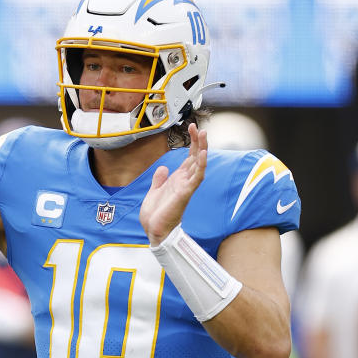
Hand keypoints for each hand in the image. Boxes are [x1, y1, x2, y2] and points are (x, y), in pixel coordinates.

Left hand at [140, 123, 207, 245]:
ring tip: (203, 135)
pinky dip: (201, 166)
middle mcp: (184, 181)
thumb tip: (163, 168)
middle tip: (199, 127)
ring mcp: (186, 187)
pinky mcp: (185, 193)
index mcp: (178, 179)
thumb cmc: (156, 215)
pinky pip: (196, 178)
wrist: (154, 231)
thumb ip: (160, 179)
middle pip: (195, 157)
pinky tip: (203, 154)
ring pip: (198, 164)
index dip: (192, 143)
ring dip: (202, 149)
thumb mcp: (154, 191)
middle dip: (198, 142)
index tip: (192, 129)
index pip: (189, 158)